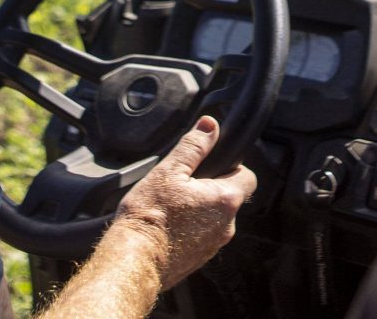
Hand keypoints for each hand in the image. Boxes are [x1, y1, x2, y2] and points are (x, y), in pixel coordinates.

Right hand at [113, 115, 256, 289]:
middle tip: (181, 181)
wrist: (136, 259)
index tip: (210, 162)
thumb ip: (193, 146)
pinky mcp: (201, 258)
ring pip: (214, 216)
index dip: (231, 164)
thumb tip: (210, 125)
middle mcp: (227, 225)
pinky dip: (190, 226)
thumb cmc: (150, 215)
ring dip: (199, 207)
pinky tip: (167, 222)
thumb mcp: (169, 170)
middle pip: (228, 196)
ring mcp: (215, 245)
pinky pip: (202, 234)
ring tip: (170, 203)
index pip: (247, 176)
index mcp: (225, 200)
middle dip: (209, 186)